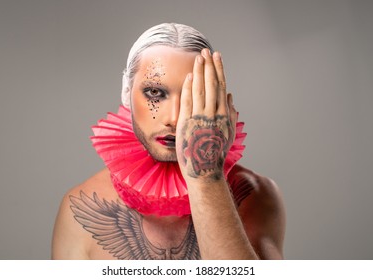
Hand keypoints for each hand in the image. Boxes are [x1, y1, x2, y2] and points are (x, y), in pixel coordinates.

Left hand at [176, 49, 236, 182]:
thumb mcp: (228, 134)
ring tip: (199, 57)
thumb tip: (230, 97)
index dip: (219, 70)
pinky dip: (189, 88)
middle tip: (207, 50)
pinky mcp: (186, 123)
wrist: (204, 170)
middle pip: (212, 84)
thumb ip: (231, 114)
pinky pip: (188, 102)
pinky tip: (190, 76)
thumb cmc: (216, 153)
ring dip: (200, 72)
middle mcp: (213, 114)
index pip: (222, 86)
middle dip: (209, 66)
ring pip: (201, 90)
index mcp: (224, 114)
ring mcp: (200, 118)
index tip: (217, 57)